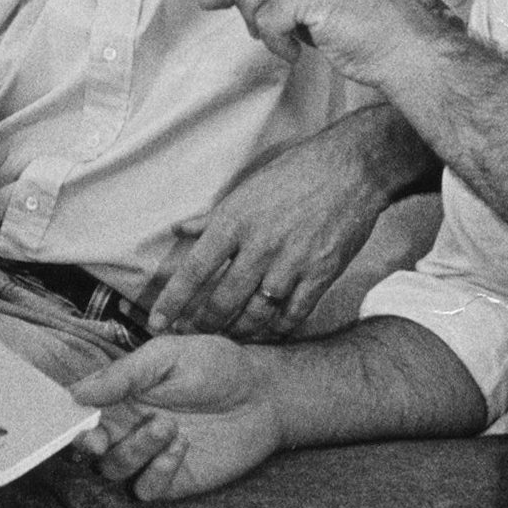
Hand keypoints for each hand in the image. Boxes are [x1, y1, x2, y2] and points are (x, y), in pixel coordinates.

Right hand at [71, 335, 291, 501]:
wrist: (265, 394)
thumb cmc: (217, 366)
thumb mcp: (168, 356)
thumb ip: (124, 374)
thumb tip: (77, 393)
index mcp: (119, 396)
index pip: (79, 414)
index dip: (68, 422)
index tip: (75, 421)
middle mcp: (127, 427)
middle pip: (87, 449)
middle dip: (88, 447)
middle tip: (100, 440)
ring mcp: (148, 456)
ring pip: (113, 470)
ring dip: (134, 450)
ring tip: (168, 426)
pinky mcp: (173, 479)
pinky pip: (146, 490)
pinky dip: (157, 472)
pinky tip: (181, 447)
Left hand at [153, 137, 389, 338]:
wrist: (351, 168)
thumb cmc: (294, 174)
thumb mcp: (246, 189)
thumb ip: (212, 218)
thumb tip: (179, 231)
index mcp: (234, 222)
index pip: (193, 270)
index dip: (172, 302)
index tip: (156, 324)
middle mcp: (259, 246)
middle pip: (222, 300)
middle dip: (203, 324)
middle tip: (192, 337)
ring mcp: (291, 264)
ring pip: (256, 314)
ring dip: (237, 332)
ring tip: (225, 339)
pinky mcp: (320, 275)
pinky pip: (293, 314)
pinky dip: (277, 329)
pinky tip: (266, 334)